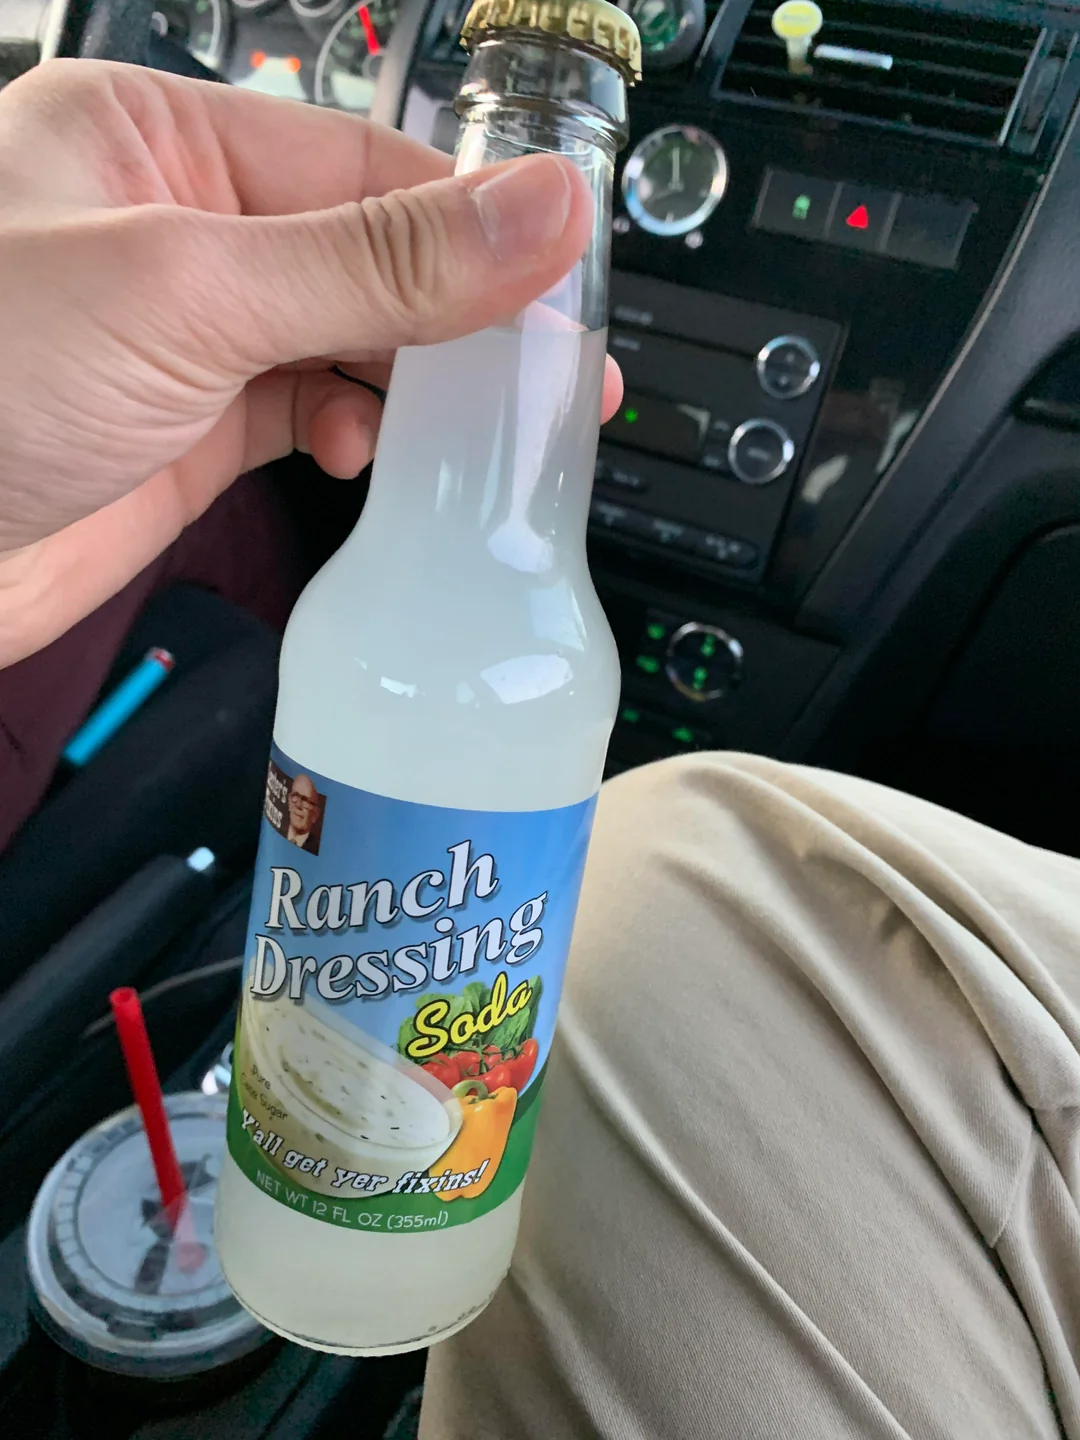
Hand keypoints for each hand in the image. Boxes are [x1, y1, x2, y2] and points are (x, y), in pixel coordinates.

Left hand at [0, 61, 622, 665]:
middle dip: (460, 315)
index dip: (475, 220)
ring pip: (348, 343)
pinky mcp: (189, 435)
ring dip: (415, 387)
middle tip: (555, 376)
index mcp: (158, 140)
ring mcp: (187, 340)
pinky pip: (310, 416)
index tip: (565, 280)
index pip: (362, 163)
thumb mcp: (186, 293)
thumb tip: (538, 210)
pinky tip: (371, 460)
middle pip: (367, 254)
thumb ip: (372, 259)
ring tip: (475, 434)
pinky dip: (357, 438)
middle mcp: (178, 232)